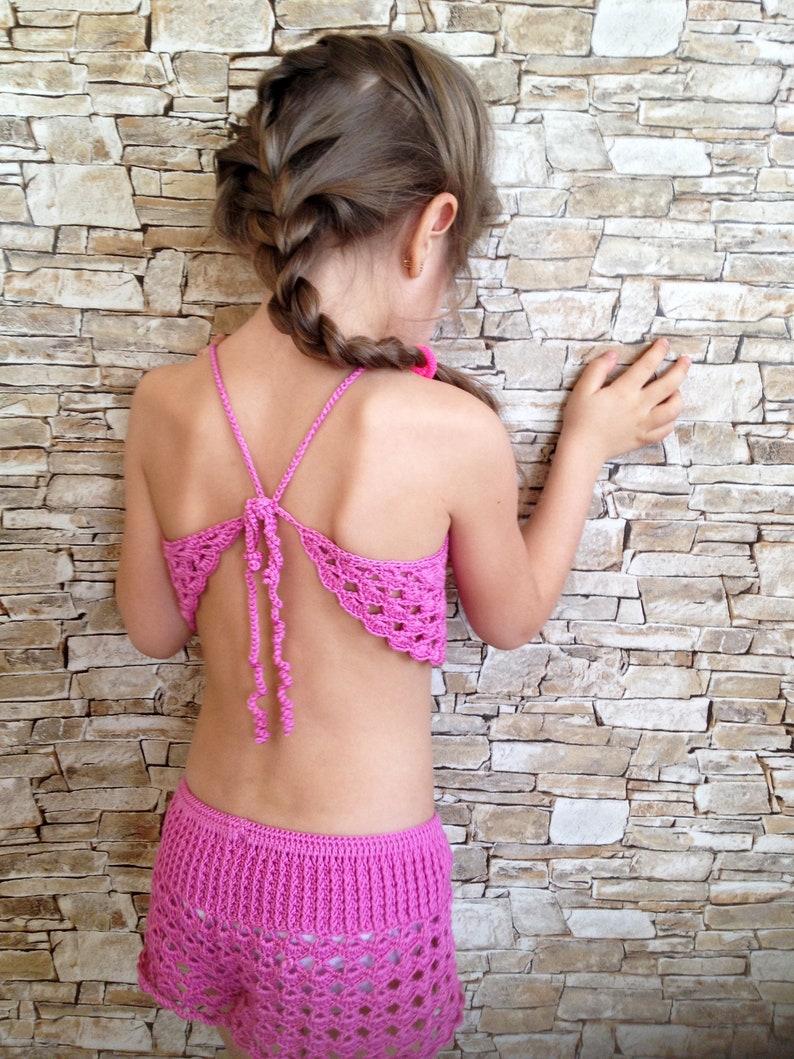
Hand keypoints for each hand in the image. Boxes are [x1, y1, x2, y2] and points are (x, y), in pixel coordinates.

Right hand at [562, 338, 689, 464]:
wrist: (582, 449)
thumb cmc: (580, 419)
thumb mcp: (582, 389)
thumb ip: (597, 369)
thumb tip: (612, 355)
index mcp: (624, 392)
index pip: (647, 366)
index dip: (658, 352)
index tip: (664, 343)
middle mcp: (638, 407)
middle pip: (669, 385)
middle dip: (681, 369)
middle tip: (685, 361)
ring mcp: (643, 424)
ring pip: (673, 409)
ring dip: (678, 397)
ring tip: (675, 390)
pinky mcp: (643, 438)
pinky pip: (665, 430)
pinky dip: (671, 420)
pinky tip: (668, 414)